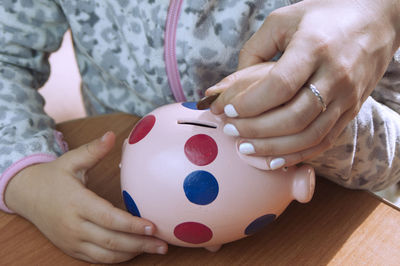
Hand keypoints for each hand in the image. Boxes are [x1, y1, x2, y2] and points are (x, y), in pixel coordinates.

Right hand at [4, 132, 167, 262]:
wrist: (26, 195)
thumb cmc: (53, 176)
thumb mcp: (71, 160)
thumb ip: (93, 150)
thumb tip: (112, 135)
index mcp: (77, 203)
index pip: (109, 218)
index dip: (132, 225)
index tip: (153, 226)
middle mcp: (74, 226)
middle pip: (111, 240)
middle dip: (140, 244)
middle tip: (163, 244)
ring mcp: (72, 240)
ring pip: (106, 254)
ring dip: (132, 254)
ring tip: (155, 249)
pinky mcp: (71, 249)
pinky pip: (97, 259)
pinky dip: (117, 258)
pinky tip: (134, 252)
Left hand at [207, 0, 399, 168]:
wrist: (377, 21)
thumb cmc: (324, 17)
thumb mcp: (284, 21)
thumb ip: (254, 50)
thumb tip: (229, 85)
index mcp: (314, 47)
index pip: (279, 86)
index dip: (250, 103)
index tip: (227, 110)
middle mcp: (335, 75)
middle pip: (293, 117)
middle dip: (255, 129)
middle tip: (230, 130)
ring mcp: (347, 97)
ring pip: (309, 135)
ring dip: (273, 148)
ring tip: (245, 148)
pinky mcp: (352, 110)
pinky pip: (324, 141)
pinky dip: (298, 154)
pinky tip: (274, 158)